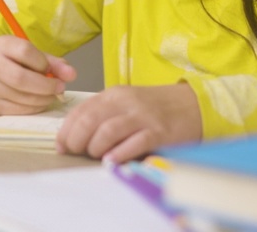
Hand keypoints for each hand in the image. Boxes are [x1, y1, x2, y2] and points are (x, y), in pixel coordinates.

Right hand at [0, 35, 76, 114]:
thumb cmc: (19, 61)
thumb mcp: (35, 55)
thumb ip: (54, 63)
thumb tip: (71, 74)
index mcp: (2, 45)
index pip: (25, 51)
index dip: (43, 63)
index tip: (51, 69)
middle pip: (20, 78)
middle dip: (45, 86)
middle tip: (59, 88)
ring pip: (19, 96)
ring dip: (42, 99)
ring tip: (51, 95)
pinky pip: (17, 110)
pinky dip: (34, 108)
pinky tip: (40, 102)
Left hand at [56, 83, 201, 161]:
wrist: (194, 104)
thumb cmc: (156, 108)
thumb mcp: (126, 104)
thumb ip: (103, 116)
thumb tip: (74, 137)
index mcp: (114, 95)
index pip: (81, 110)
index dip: (66, 130)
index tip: (62, 146)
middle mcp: (126, 102)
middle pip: (90, 120)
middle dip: (76, 140)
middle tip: (76, 152)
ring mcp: (143, 117)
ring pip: (107, 131)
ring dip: (95, 147)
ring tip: (97, 156)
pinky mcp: (159, 132)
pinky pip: (134, 143)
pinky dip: (119, 154)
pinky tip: (112, 162)